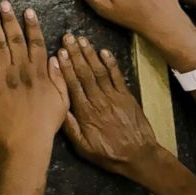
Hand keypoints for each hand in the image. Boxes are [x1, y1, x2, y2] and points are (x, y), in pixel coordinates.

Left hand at [0, 2, 66, 146]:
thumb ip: (59, 78)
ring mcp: (4, 77)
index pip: (36, 43)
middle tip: (4, 4)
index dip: (32, 26)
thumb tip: (55, 57)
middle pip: (15, 39)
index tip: (28, 11)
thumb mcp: (62, 101)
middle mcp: (22, 70)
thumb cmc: (45, 123)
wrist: (25, 139)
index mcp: (40, 72)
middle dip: (10, 20)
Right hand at [57, 34, 159, 179]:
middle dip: (75, 54)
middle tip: (68, 37)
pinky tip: (104, 51)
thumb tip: (55, 107)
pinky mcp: (127, 97)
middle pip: (85, 73)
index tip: (59, 52)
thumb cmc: (108, 154)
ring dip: (90, 54)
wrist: (140, 157)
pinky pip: (118, 77)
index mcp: (85, 113)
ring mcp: (114, 97)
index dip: (65, 67)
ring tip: (82, 39)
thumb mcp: (83, 148)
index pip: (73, 85)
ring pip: (99, 72)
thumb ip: (69, 127)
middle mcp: (99, 101)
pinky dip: (111, 63)